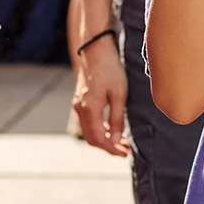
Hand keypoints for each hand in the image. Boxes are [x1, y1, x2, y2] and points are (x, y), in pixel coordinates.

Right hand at [71, 33, 130, 157]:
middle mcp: (80, 109)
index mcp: (90, 108)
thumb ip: (117, 119)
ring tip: (121, 142)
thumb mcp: (119, 95)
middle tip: (125, 150)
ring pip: (88, 132)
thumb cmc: (111, 69)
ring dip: (103, 140)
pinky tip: (112, 130)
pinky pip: (88, 123)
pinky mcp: (80, 101)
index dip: (112, 149)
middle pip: (91, 139)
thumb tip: (117, 140)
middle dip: (108, 147)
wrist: (95, 50)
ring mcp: (78, 105)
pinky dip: (99, 130)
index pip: (100, 138)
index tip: (125, 153)